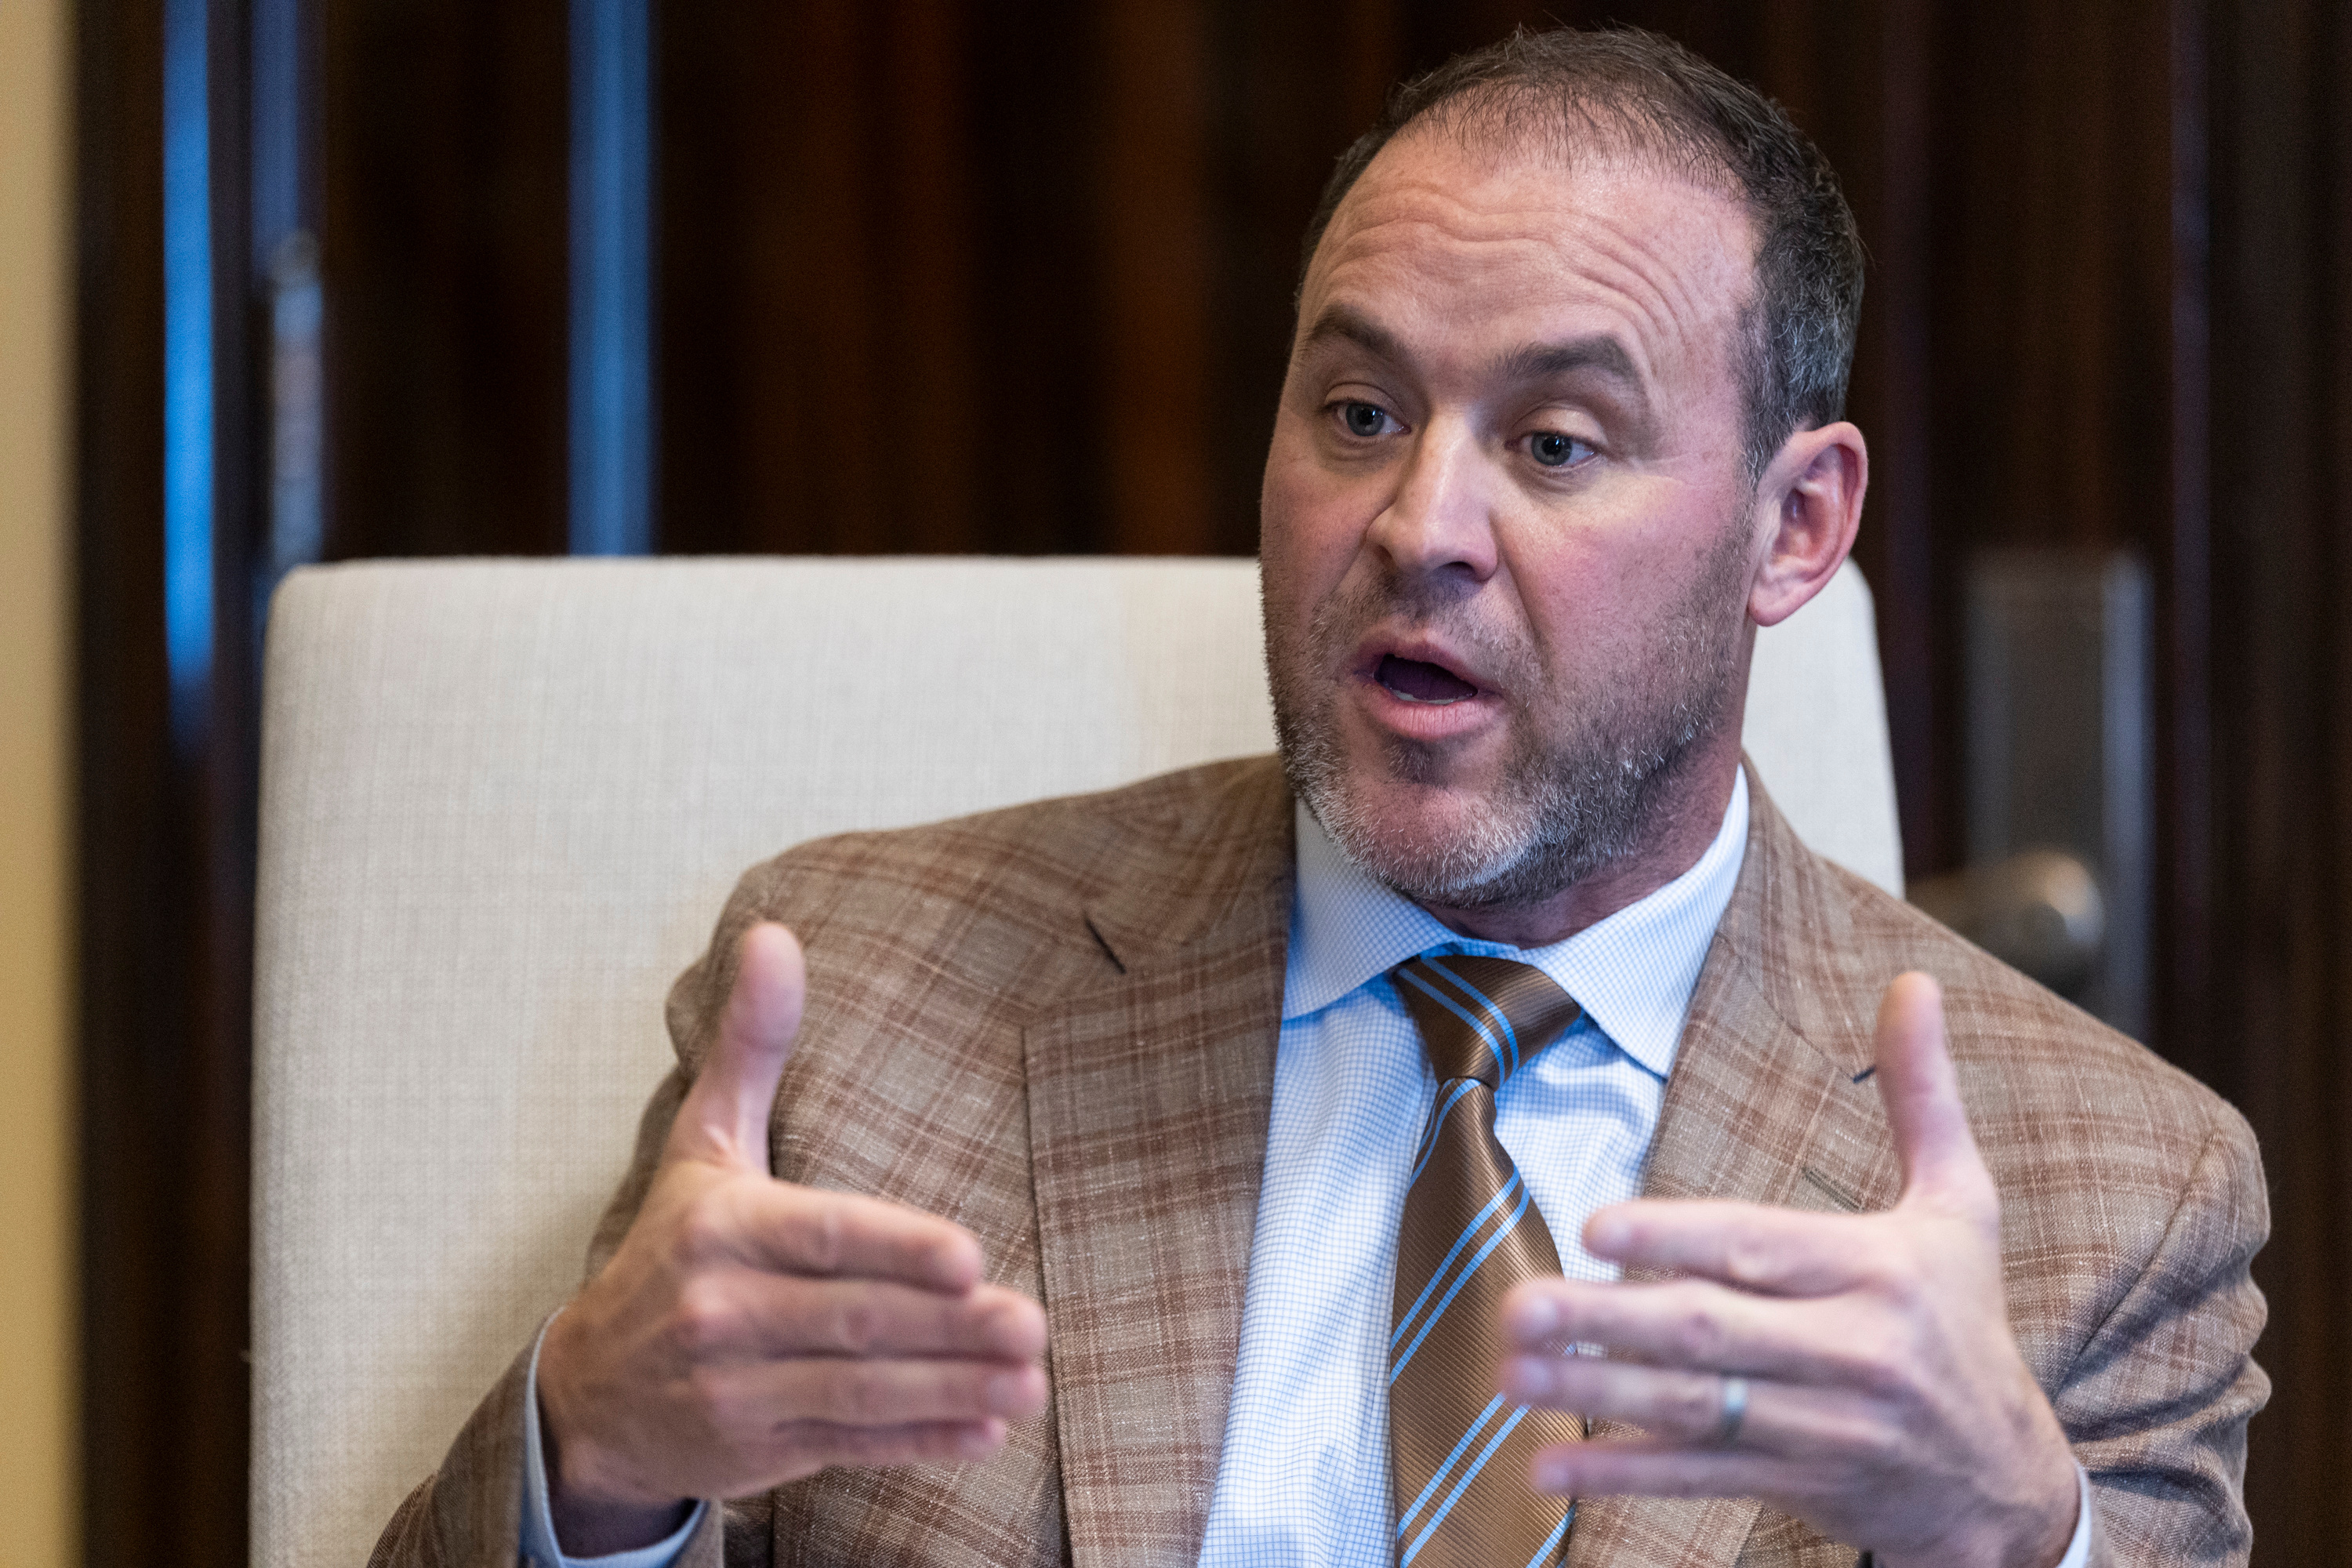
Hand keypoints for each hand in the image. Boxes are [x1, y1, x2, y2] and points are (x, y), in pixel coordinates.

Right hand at [536, 923, 1050, 1554]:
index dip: (894, 1249)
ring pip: (859, 1392)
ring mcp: (736, 1392)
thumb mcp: (702, 1144)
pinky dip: (920, 1444)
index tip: (968, 1257)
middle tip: (1031, 1325)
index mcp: (717, 1230)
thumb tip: (775, 934)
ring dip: (951, 1390)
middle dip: (948, 1329)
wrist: (589, 1391)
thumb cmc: (672, 1249)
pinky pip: (849, 1446)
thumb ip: (751, 1046)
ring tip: (1028, 1381)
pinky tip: (986, 1432)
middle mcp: (720, 1313)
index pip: (819, 1238)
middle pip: (852, 1321)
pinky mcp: (756, 1452)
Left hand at [1498, 973, 2079, 1567]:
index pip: (1761, 1248)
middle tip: (1518, 1306)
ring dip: (1594, 1393)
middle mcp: (1853, 1351)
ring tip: (1510, 1374)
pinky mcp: (1798, 1481)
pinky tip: (1550, 1468)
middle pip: (1711, 1332)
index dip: (1676, 1239)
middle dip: (1606, 1321)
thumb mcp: (1960, 1207)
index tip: (1595, 1228)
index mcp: (1881, 1272)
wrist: (2010, 1481)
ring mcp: (1823, 1427)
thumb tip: (1912, 982)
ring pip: (1694, 1407)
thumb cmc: (1962, 1320)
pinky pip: (1699, 1477)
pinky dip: (1621, 1473)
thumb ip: (1924, 1095)